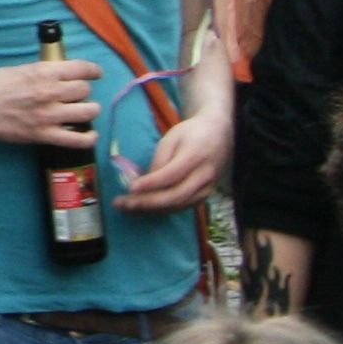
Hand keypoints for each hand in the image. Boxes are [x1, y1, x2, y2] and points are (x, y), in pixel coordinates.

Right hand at [0, 58, 100, 148]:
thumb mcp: (18, 69)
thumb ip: (42, 72)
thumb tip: (61, 76)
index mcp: (42, 72)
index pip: (81, 69)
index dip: (93, 71)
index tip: (95, 74)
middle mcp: (49, 92)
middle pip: (85, 90)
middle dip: (83, 91)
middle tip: (76, 95)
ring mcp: (48, 115)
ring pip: (88, 111)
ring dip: (89, 110)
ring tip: (84, 111)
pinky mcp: (44, 135)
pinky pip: (78, 139)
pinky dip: (89, 138)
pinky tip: (89, 134)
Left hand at [117, 99, 230, 214]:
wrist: (219, 135)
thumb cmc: (191, 133)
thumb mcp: (171, 138)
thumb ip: (160, 160)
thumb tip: (145, 183)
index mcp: (195, 156)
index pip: (172, 175)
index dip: (151, 183)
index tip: (130, 188)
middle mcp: (204, 176)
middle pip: (176, 195)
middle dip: (148, 202)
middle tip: (123, 203)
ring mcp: (208, 188)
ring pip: (179, 205)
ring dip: (152, 210)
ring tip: (126, 208)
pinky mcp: (206, 195)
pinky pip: (183, 206)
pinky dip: (163, 209)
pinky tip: (144, 208)